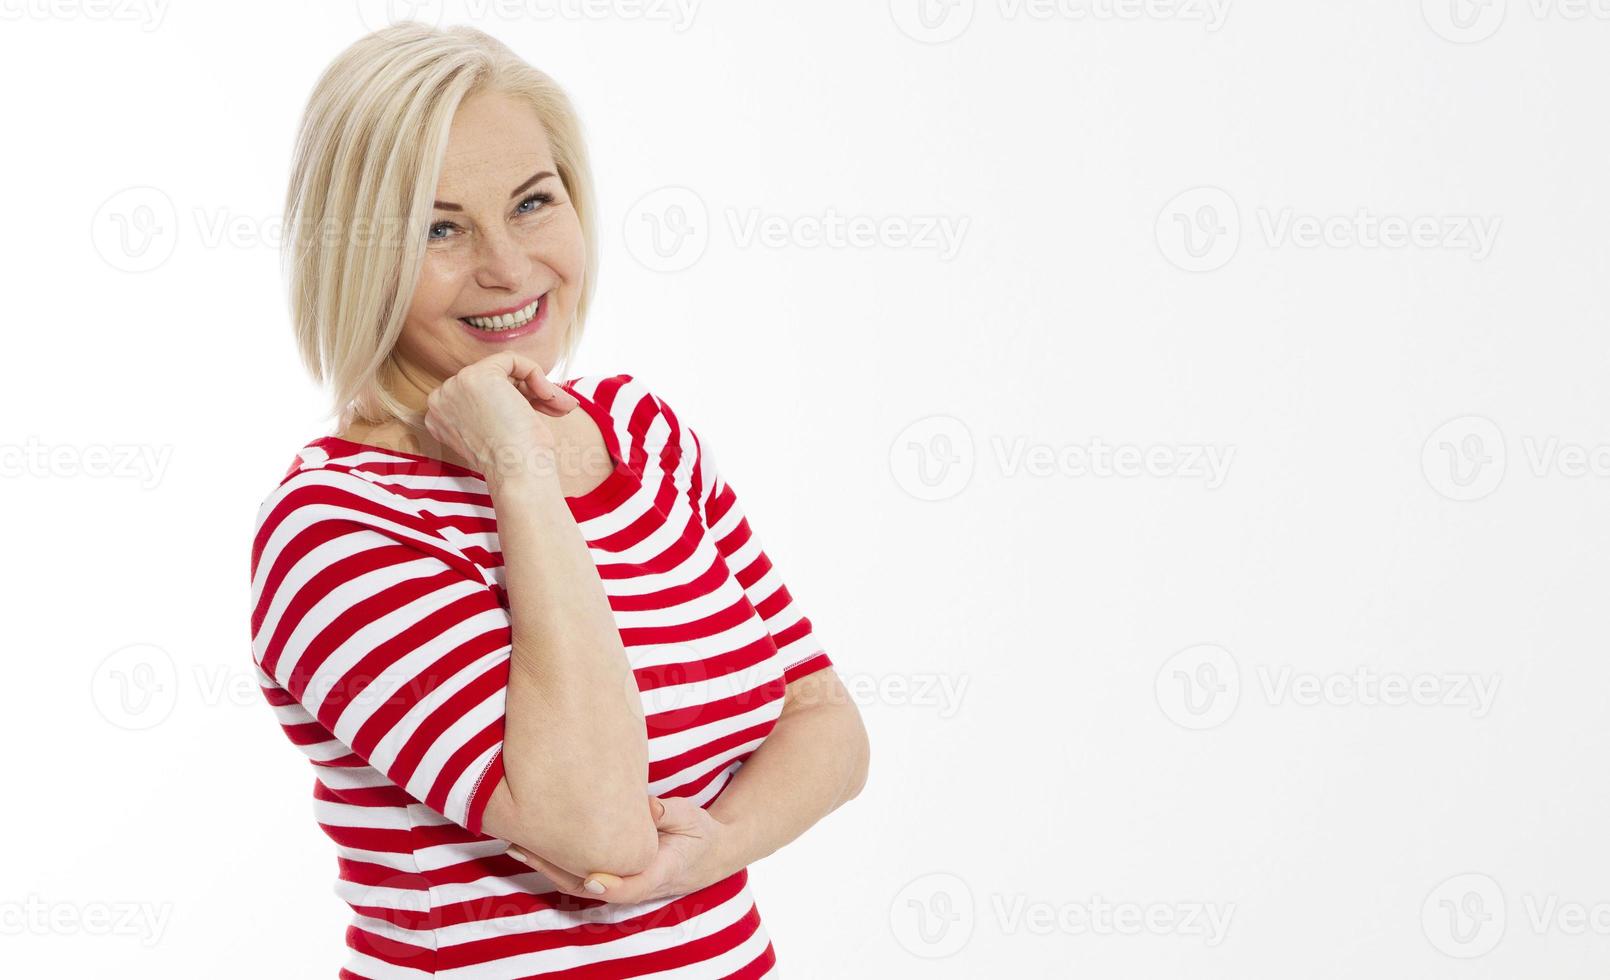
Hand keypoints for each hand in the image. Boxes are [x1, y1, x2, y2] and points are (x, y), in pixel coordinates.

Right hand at [422, 351, 579, 476]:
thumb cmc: (517, 462)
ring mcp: (455, 386)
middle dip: (530, 392)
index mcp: (441, 417)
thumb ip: (498, 407)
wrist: (518, 474)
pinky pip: (512, 359)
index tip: (541, 413)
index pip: (482, 394)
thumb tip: (529, 387)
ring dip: (537, 387)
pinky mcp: (476, 376)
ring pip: (504, 369)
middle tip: (557, 409)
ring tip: (559, 407)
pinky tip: (547, 396)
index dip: (516, 400)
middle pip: (493, 380)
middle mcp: (441, 399)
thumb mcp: (500, 431)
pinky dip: (535, 374)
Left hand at [504, 796, 736, 904]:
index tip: (591, 878)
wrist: (706, 855)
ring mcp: (622, 883)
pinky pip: (578, 875)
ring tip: (515, 844)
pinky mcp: (611, 876)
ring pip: (578, 884)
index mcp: (660, 873)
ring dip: (546, 867)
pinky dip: (553, 863)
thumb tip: (648, 807)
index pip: (632, 888)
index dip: (611, 886)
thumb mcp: (692, 817)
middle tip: (524, 848)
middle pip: (591, 889)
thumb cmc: (698, 833)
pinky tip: (530, 845)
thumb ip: (668, 813)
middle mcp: (636, 884)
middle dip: (556, 871)